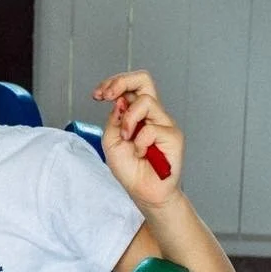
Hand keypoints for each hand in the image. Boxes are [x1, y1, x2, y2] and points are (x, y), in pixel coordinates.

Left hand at [93, 70, 182, 206]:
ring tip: (127, 139)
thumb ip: (114, 119)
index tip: (97, 95)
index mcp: (136, 112)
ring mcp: (164, 122)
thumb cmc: (130, 168)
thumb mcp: (111, 141)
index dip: (113, 83)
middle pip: (144, 79)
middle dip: (121, 82)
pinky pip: (151, 129)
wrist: (144, 192)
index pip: (130, 85)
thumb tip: (120, 100)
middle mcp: (152, 114)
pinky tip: (141, 154)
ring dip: (128, 120)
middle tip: (106, 95)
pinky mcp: (173, 135)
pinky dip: (139, 143)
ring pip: (146, 101)